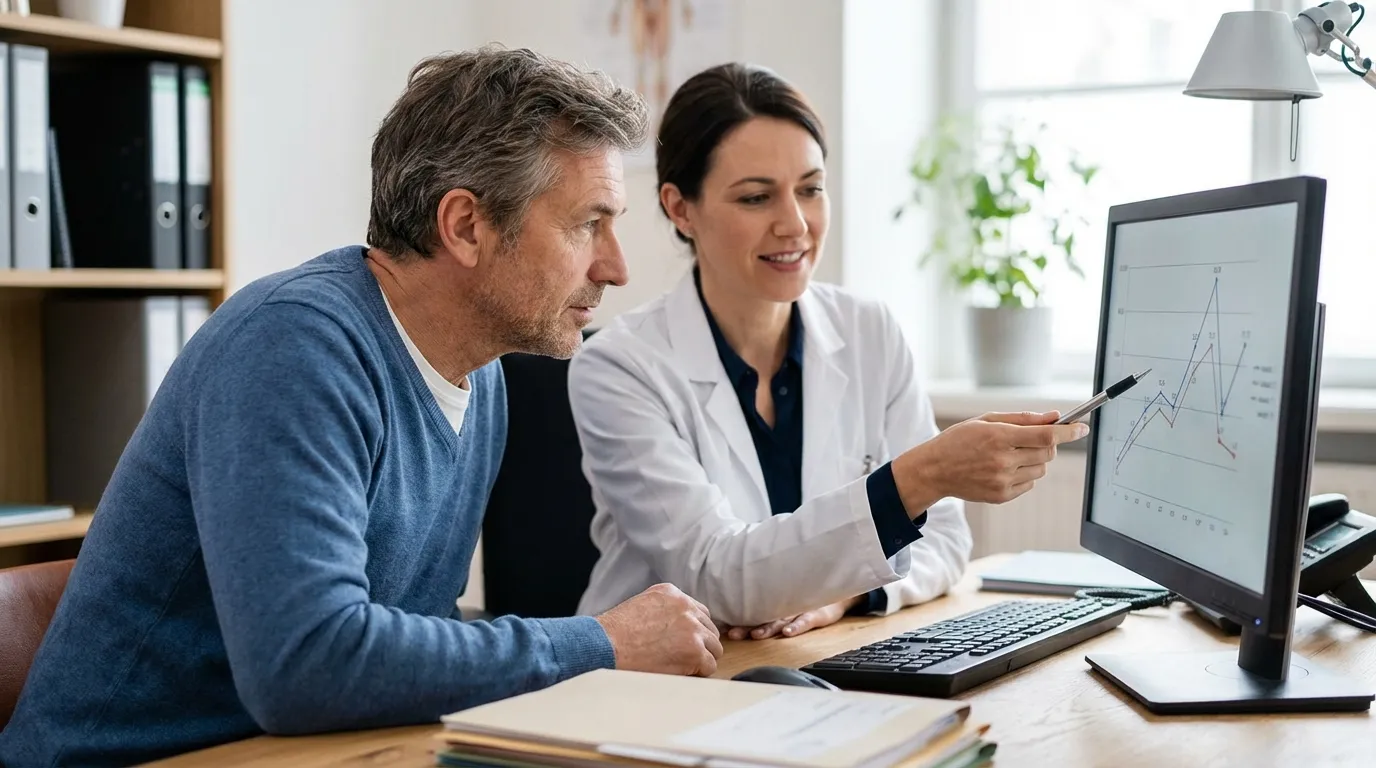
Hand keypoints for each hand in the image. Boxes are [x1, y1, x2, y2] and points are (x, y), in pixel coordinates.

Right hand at [595, 583, 722, 676]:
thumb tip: (675, 626)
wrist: (607, 646)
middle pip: (709, 628)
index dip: (693, 629)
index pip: (698, 611)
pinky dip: (699, 672)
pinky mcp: (694, 651)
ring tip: (682, 665)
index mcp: (672, 593)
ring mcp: (692, 629)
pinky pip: (710, 665)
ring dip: (701, 657)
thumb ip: (664, 610)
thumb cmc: (615, 632)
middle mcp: (686, 607)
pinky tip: (683, 673)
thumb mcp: (641, 605)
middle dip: (699, 643)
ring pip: (714, 647)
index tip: (684, 640)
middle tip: (683, 656)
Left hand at [723, 596, 860, 640]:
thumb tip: (740, 619)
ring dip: (767, 628)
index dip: (738, 623)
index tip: (723, 630)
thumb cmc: (807, 600)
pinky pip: (804, 621)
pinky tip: (787, 633)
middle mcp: (784, 610)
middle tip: (732, 634)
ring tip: (756, 634)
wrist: (835, 592)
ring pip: (780, 620)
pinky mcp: (815, 614)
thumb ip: (768, 611)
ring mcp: (799, 611)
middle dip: (746, 627)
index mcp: (775, 609)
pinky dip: (796, 627)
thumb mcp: (787, 604)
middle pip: (762, 619)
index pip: (753, 616)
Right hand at [893, 411, 1086, 507]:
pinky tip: (1002, 469)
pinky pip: (1029, 485)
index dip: (1069, 431)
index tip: (1082, 427)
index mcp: (999, 436)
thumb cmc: (959, 440)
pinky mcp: (1001, 496)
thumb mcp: (986, 420)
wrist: (934, 470)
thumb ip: (1023, 418)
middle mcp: (1003, 460)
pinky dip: (1024, 475)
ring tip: (1011, 455)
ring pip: (1041, 470)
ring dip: (1035, 460)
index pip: (1047, 435)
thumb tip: (1055, 417)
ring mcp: (1002, 481)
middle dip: (1048, 443)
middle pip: (1048, 452)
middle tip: (1032, 438)